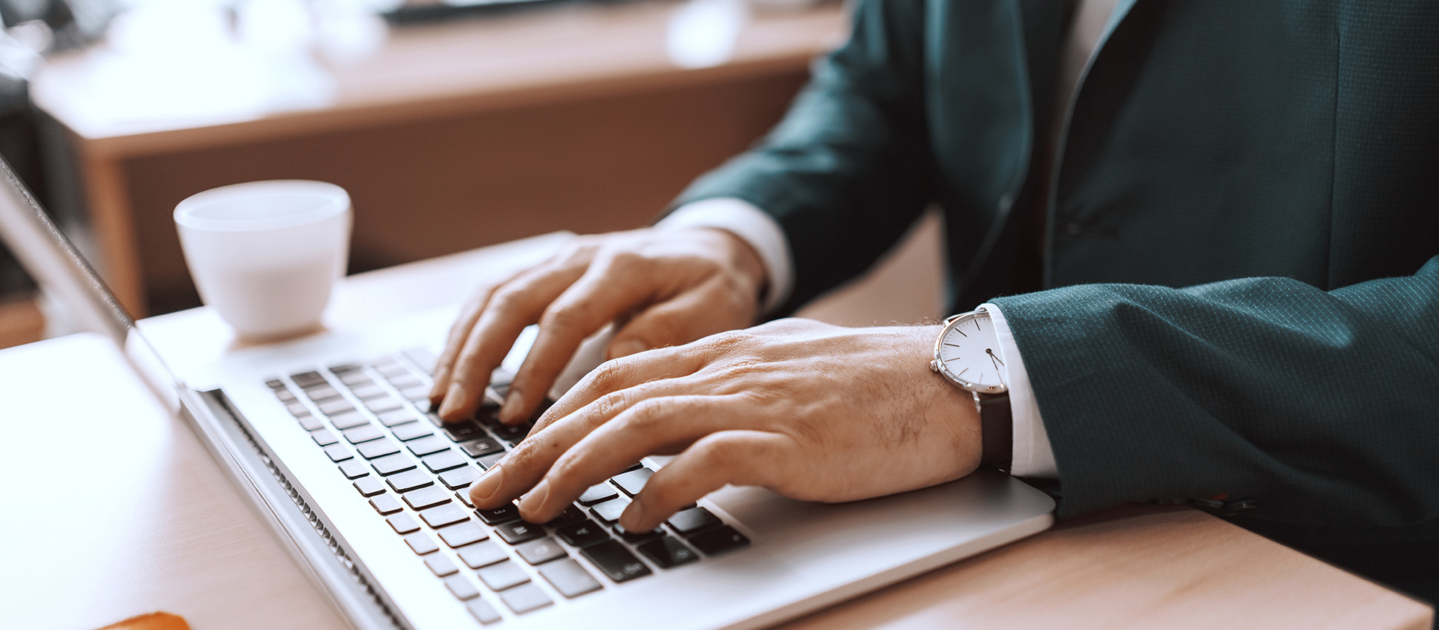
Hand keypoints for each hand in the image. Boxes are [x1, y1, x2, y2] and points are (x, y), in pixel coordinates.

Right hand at [429, 227, 765, 423]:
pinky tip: (452, 369)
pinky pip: (495, 293)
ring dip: (462, 346)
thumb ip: (667, 333)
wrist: (714, 247)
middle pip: (512, 300)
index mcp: (624, 266)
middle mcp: (582, 255)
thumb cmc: (715, 287)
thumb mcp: (714, 309)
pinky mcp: (548, 269)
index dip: (535, 367)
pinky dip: (468, 331)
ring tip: (441, 398)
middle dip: (477, 360)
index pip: (565, 317)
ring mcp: (560, 259)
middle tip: (455, 412)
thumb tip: (615, 362)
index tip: (516, 416)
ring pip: (494, 294)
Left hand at [469, 318, 982, 531]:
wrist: (951, 382)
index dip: (552, 415)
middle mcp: (723, 369)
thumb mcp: (785, 378)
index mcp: (720, 353)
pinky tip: (632, 521)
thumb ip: (730, 395)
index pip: (612, 376)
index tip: (511, 453)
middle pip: (602, 400)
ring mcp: (752, 400)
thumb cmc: (875, 389)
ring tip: (533, 508)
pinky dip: (656, 492)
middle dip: (533, 447)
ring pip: (633, 425)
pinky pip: (701, 463)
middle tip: (487, 491)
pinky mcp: (784, 441)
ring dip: (572, 469)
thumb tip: (682, 436)